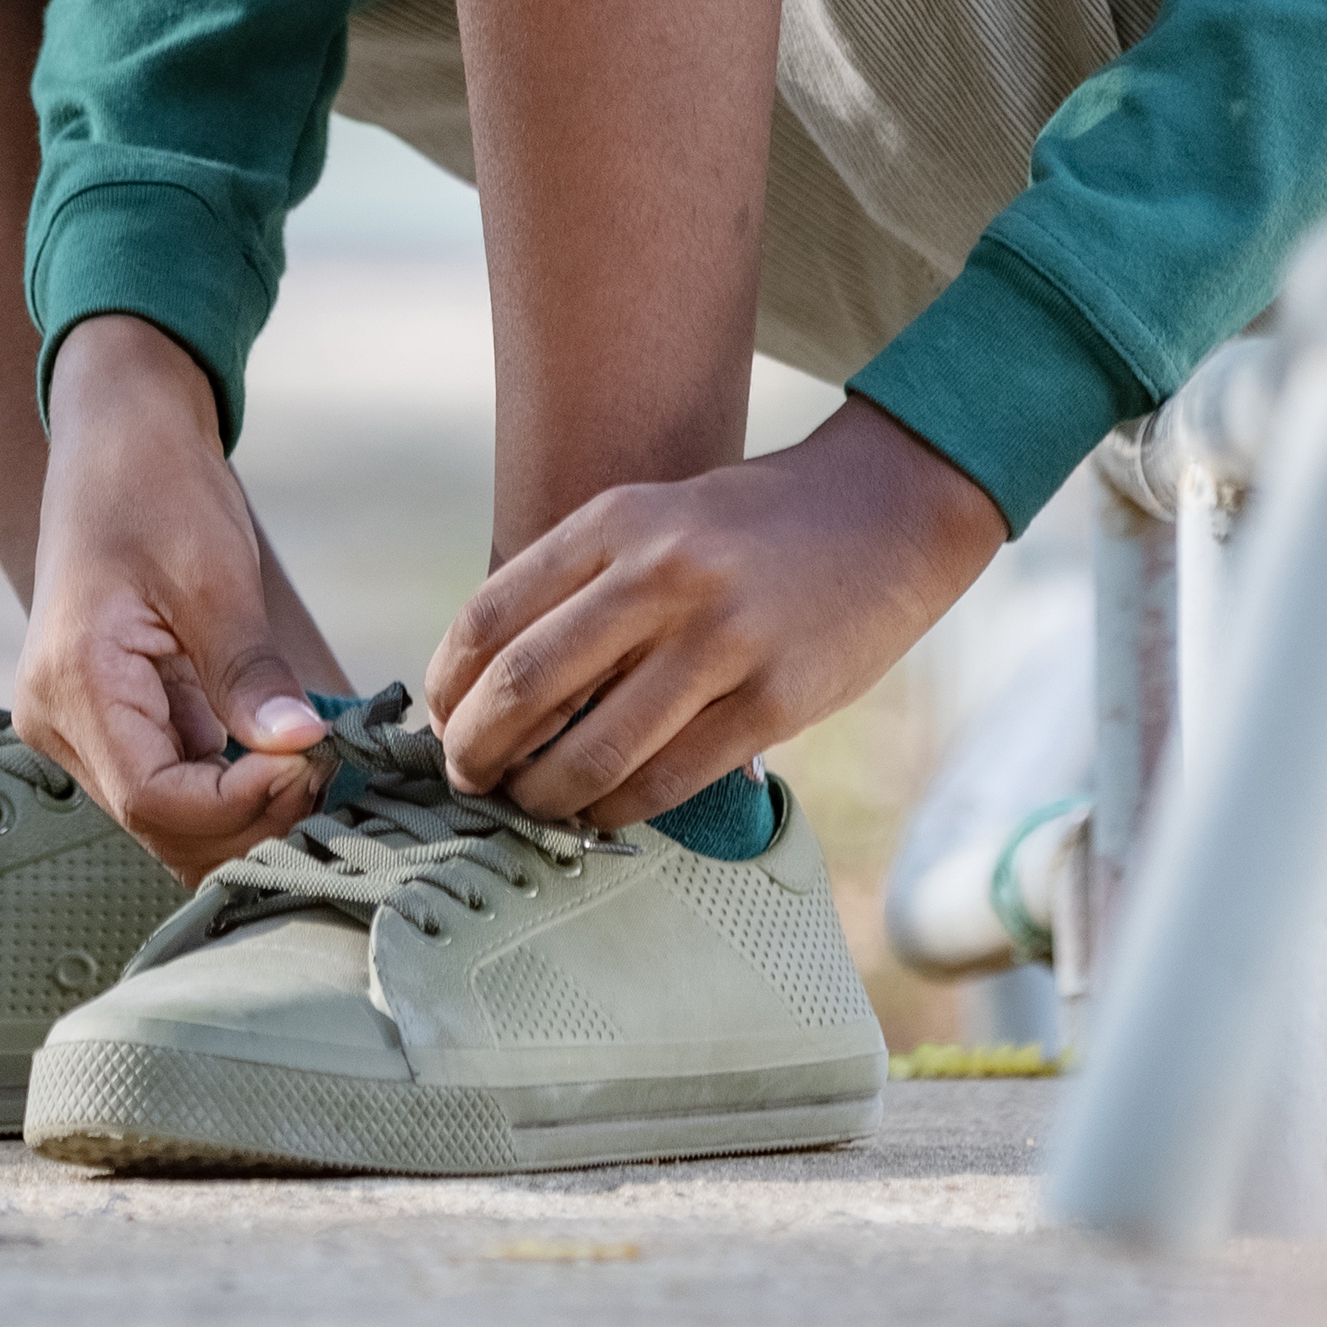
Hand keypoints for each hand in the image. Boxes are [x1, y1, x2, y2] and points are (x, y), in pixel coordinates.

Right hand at [17, 318, 332, 882]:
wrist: (116, 434)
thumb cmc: (156, 483)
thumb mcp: (213, 572)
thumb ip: (249, 671)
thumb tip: (302, 750)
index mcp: (73, 682)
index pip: (155, 799)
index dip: (241, 803)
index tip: (313, 762)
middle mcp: (59, 719)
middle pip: (160, 823)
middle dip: (252, 817)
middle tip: (331, 771)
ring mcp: (78, 724)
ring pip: (168, 816)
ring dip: (246, 808)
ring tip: (317, 765)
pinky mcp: (107, 719)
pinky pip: (171, 780)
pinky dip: (230, 783)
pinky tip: (285, 759)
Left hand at [421, 399, 1008, 828]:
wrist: (887, 513)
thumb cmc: (752, 528)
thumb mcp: (655, 517)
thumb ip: (580, 582)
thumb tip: (489, 687)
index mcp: (615, 521)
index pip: (490, 618)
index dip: (446, 689)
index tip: (439, 723)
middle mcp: (660, 574)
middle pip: (524, 688)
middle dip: (476, 752)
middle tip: (467, 780)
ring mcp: (720, 639)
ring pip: (591, 750)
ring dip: (542, 796)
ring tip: (529, 805)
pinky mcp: (772, 700)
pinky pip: (667, 780)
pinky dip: (617, 810)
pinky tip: (600, 814)